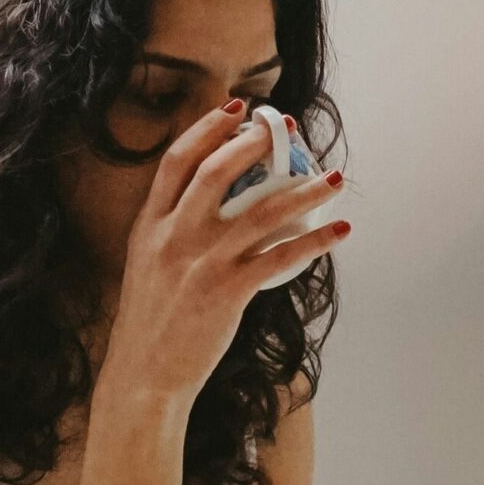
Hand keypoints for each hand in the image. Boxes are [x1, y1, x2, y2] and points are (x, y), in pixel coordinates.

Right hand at [104, 101, 349, 407]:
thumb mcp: (147, 264)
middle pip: (217, 172)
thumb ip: (172, 230)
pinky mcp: (227, 291)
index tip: (236, 110)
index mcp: (150, 225)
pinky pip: (281, 257)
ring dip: (304, 190)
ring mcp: (201, 262)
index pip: (177, 162)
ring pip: (261, 211)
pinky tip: (339, 232)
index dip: (207, 129)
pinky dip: (315, 242)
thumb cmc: (151, 322)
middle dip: (255, 144)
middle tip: (288, 130)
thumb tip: (214, 204)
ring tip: (334, 178)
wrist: (144, 374)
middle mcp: (174, 236)